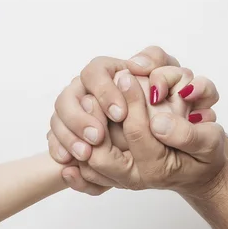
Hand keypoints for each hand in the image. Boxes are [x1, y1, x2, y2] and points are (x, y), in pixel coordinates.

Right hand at [48, 46, 178, 163]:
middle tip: (97, 137)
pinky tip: (70, 165)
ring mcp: (77, 113)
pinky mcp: (72, 135)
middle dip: (79, 118)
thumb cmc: (170, 102)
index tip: (120, 114)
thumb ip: (158, 63)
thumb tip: (137, 64)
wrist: (170, 134)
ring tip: (86, 154)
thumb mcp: (172, 78)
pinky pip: (55, 142)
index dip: (103, 92)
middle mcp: (88, 90)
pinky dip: (60, 152)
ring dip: (68, 137)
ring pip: (58, 119)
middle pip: (68, 96)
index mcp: (109, 71)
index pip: (95, 72)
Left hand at [78, 72, 225, 199]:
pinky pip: (87, 171)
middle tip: (92, 91)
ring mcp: (123, 179)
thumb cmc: (206, 154)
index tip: (126, 73)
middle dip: (94, 121)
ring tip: (81, 104)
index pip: (136, 132)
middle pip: (101, 155)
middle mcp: (136, 178)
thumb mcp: (211, 141)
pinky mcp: (114, 176)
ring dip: (79, 137)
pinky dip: (76, 154)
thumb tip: (158, 123)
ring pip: (89, 164)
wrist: (197, 174)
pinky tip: (75, 127)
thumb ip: (188, 134)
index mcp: (158, 168)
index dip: (131, 100)